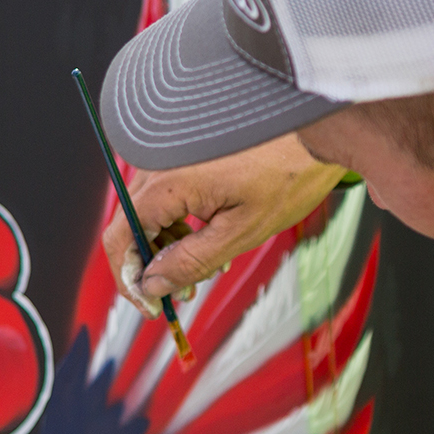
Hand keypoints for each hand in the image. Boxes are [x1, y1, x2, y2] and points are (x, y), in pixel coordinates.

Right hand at [101, 135, 347, 314]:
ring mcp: (168, 153)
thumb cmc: (287, 171)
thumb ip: (190, 262)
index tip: (151, 306)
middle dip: (151, 266)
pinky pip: (164, 193)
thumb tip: (152, 285)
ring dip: (166, 245)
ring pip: (147, 211)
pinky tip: (205, 239)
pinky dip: (177, 221)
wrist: (313, 126)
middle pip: (130, 226)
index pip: (120, 238)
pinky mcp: (181, 150)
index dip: (130, 279)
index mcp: (167, 182)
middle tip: (181, 294)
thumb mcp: (241, 231)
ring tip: (204, 270)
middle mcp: (157, 162)